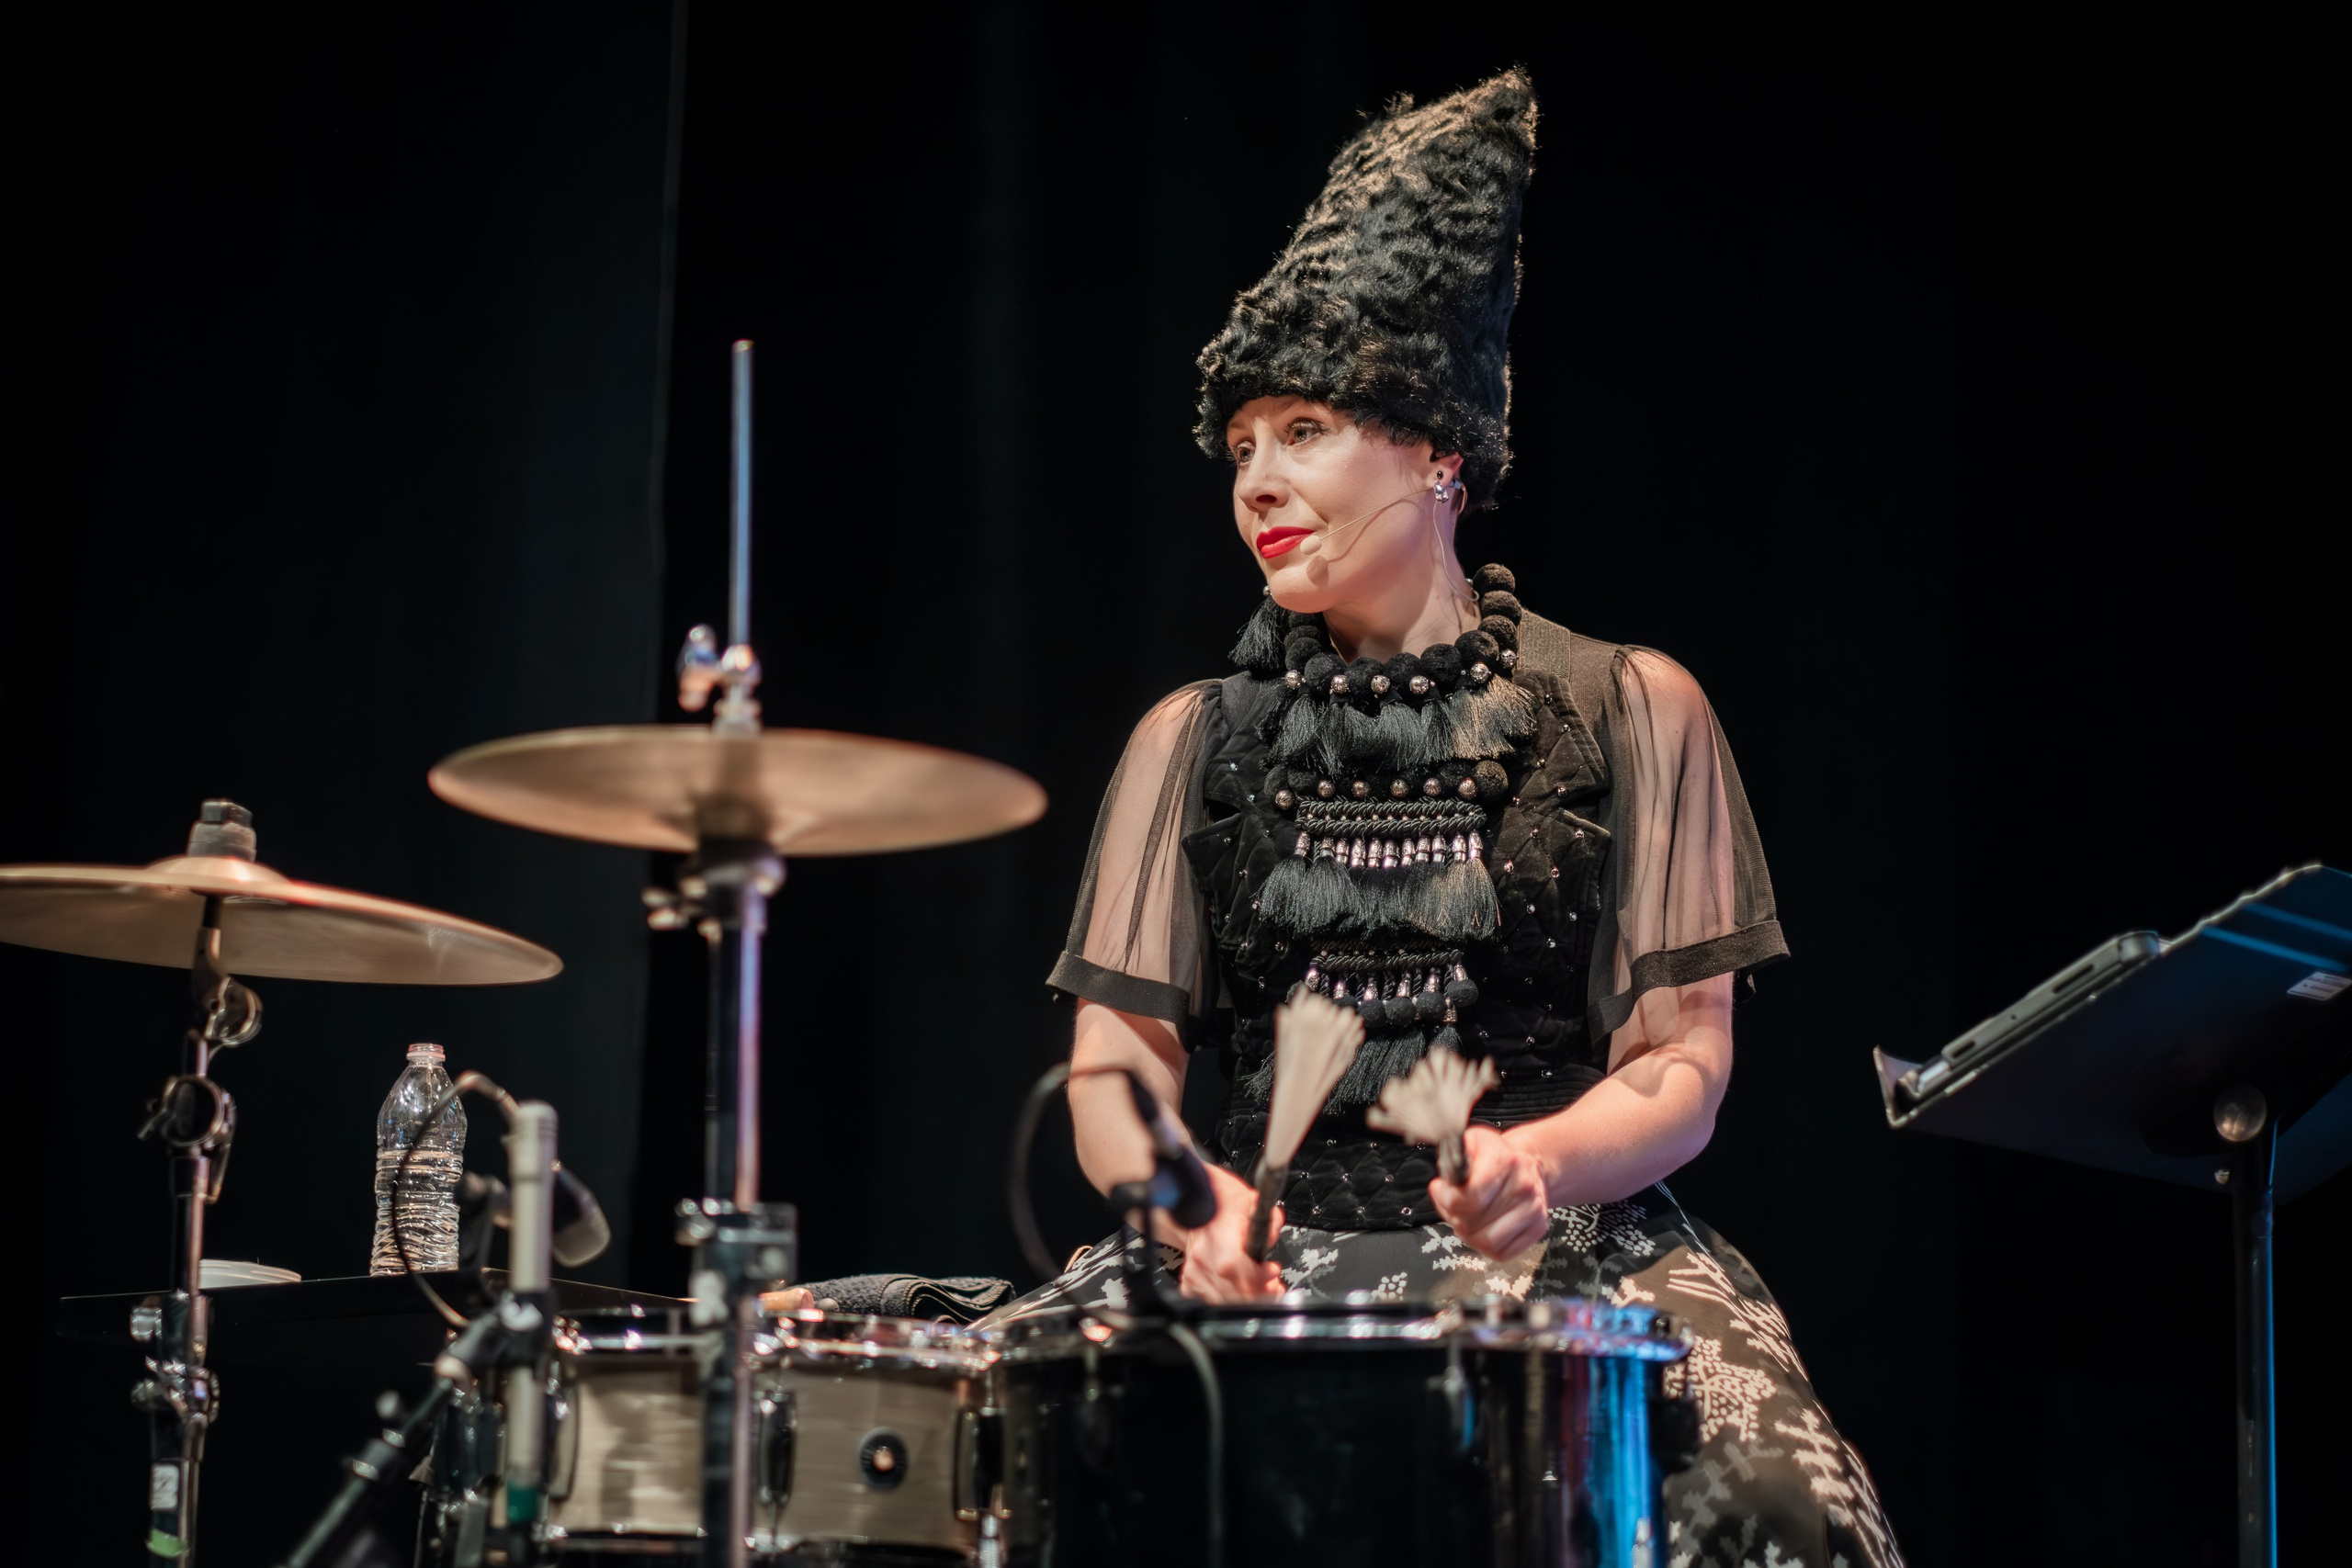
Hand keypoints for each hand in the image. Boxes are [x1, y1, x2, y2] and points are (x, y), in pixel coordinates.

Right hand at [1173, 1164, 1284, 1302]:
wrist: (1201, 1207)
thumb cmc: (1225, 1204)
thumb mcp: (1254, 1202)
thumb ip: (1270, 1221)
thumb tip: (1274, 1236)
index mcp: (1217, 1232)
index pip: (1231, 1265)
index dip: (1255, 1276)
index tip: (1271, 1271)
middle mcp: (1201, 1254)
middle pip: (1232, 1290)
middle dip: (1260, 1293)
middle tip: (1273, 1284)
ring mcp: (1194, 1271)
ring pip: (1226, 1301)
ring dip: (1249, 1299)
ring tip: (1262, 1287)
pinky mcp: (1190, 1282)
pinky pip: (1215, 1301)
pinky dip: (1232, 1299)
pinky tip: (1241, 1289)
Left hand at [1429, 1125, 1550, 1260]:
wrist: (1525, 1165)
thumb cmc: (1490, 1157)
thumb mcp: (1468, 1143)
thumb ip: (1452, 1159)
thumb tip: (1444, 1184)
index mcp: (1504, 1159)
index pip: (1470, 1197)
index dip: (1446, 1198)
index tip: (1441, 1189)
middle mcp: (1524, 1185)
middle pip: (1473, 1223)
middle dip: (1454, 1216)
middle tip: (1453, 1205)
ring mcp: (1534, 1209)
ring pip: (1487, 1242)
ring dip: (1468, 1234)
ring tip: (1466, 1218)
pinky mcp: (1538, 1228)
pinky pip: (1501, 1253)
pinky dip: (1484, 1245)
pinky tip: (1482, 1227)